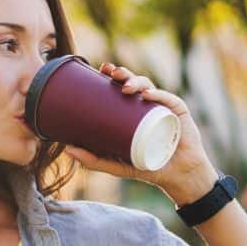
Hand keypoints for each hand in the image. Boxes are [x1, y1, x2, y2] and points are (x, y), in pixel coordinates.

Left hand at [62, 61, 219, 203]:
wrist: (176, 176)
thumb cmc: (147, 167)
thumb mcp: (116, 165)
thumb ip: (93, 160)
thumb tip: (67, 150)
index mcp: (133, 111)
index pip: (121, 87)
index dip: (112, 75)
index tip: (100, 69)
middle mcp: (147, 104)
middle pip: (134, 82)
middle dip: (123, 73)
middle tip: (111, 73)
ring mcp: (163, 107)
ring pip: (150, 87)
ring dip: (137, 82)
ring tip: (126, 88)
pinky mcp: (179, 112)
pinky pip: (169, 100)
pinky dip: (158, 95)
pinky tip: (147, 96)